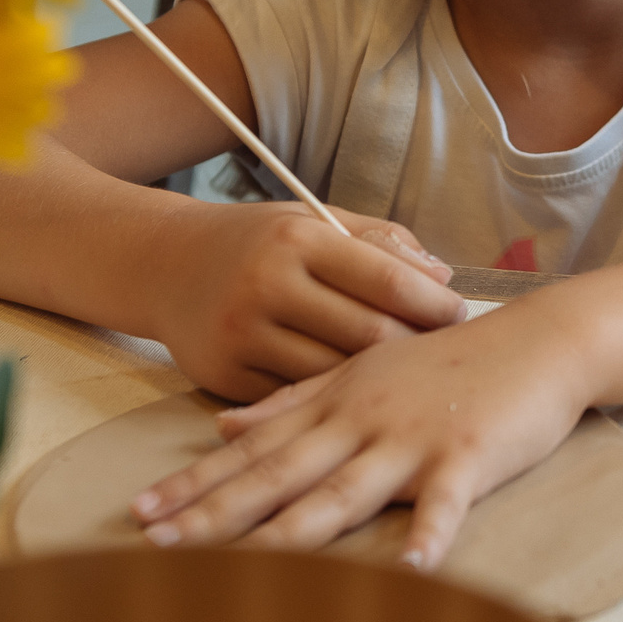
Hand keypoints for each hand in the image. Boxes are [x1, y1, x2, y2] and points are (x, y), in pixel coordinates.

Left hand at [130, 297, 591, 568]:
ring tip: (244, 570)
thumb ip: (290, 400)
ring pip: (343, 493)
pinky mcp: (467, 456)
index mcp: (333, 404)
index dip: (195, 483)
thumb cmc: (447, 361)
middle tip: (157, 546)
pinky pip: (444, 501)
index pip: (251, 450)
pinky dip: (430, 533)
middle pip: (279, 476)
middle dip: (215, 513)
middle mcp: (360, 422)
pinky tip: (413, 568)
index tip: (141, 512)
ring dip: (292, 533)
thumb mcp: (360, 370)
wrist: (535, 340)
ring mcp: (412, 440)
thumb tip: (222, 425)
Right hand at [150, 201, 464, 401]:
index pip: (385, 278)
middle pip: (368, 336)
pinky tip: (355, 395)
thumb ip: (380, 243)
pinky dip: (332, 399)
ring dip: (378, 382)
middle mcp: (267, 285)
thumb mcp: (313, 222)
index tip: (458, 315)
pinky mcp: (224, 377)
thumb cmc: (257, 242)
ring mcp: (242, 335)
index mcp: (297, 239)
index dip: (432, 304)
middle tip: (440, 352)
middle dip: (415, 347)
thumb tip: (443, 279)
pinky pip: (298, 400)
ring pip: (336, 376)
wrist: (164, 265)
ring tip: (406, 376)